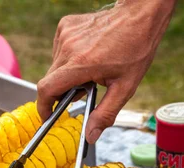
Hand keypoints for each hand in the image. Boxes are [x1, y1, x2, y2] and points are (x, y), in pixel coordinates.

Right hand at [37, 0, 175, 142]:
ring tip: (89, 71)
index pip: (47, 89)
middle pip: (50, 80)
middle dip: (61, 92)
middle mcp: (68, 48)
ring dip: (66, 74)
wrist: (140, 15)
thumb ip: (105, 113)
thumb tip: (90, 136)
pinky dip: (68, 59)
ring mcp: (65, 35)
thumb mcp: (125, 87)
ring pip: (55, 66)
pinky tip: (87, 55)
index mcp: (81, 64)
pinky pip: (59, 51)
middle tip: (82, 93)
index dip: (43, 106)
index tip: (48, 115)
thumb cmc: (136, 49)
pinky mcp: (65, 26)